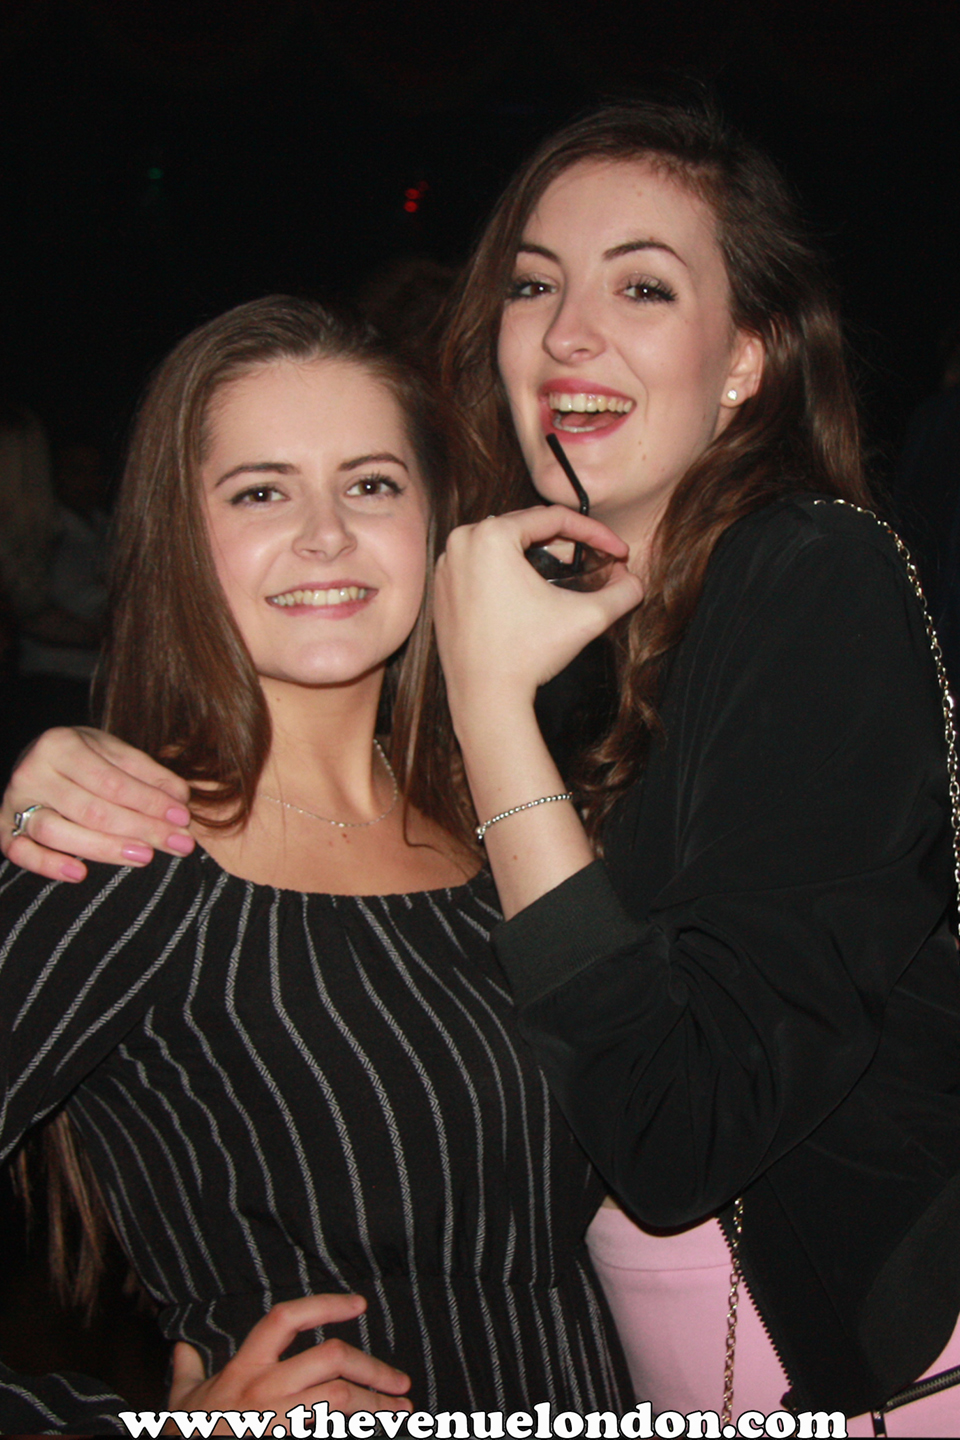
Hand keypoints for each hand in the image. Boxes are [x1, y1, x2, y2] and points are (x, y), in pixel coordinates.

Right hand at [1, 727, 194, 881]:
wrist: (39, 761)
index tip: (183, 818)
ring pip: (57, 832)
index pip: (113, 781)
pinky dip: (48, 865)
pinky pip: (21, 852)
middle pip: (91, 810)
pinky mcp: (1, 828)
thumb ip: (148, 774)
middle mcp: (32, 771)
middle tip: (179, 843)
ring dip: (104, 849)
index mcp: (61, 744)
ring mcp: (14, 802)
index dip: (150, 802)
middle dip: (141, 829)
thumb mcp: (116, 754)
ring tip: (145, 856)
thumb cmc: (84, 759)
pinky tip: (80, 874)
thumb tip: (181, 798)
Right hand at [166, 1294, 412, 1432]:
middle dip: (374, 1368)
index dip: (325, 1305)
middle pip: (332, 1360)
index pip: (287, 1319)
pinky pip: (329, 1431)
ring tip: (401, 1409)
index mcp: (243, 1368)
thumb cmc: (184, 1437)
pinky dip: (356, 1429)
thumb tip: (182, 1347)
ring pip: (339, 1401)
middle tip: (400, 1381)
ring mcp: (275, 1421)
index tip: (360, 1304)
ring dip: (376, 1404)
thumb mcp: (181, 1400)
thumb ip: (188, 1369)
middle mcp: (263, 1390)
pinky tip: (373, 1430)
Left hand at [435, 507, 642, 725]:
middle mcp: (461, 542)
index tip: (617, 551)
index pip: (554, 518)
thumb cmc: (529, 654)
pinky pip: (481, 566)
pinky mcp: (441, 589)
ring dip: (537, 553)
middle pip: (526, 527)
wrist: (485, 698)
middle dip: (566, 542)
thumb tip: (635, 580)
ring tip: (567, 570)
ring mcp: (447, 566)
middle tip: (596, 559)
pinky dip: (508, 571)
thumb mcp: (587, 618)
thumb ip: (622, 592)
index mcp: (491, 536)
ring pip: (503, 545)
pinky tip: (532, 588)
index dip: (594, 532)